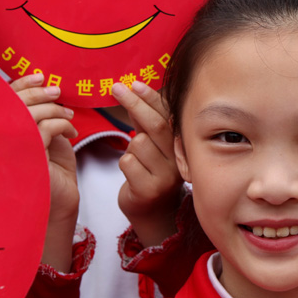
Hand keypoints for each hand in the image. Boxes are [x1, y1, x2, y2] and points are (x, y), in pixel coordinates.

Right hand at [11, 73, 78, 271]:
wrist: (61, 202)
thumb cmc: (53, 172)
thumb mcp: (45, 137)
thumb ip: (39, 116)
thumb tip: (44, 92)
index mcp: (2, 133)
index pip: (4, 100)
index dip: (21, 84)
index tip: (40, 76)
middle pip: (14, 103)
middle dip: (38, 92)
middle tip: (56, 91)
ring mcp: (11, 150)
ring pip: (30, 114)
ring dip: (53, 109)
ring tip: (69, 116)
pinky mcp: (27, 158)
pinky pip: (43, 129)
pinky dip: (61, 124)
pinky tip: (71, 132)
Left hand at [113, 81, 182, 247]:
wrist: (153, 214)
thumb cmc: (150, 174)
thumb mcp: (153, 146)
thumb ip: (146, 122)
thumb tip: (134, 91)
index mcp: (181, 146)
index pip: (167, 116)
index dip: (151, 98)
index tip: (135, 84)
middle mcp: (178, 159)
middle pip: (154, 125)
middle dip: (134, 104)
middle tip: (116, 88)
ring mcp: (165, 176)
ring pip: (138, 143)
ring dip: (129, 148)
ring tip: (136, 161)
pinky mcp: (149, 189)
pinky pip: (127, 162)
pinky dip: (124, 164)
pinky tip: (133, 174)